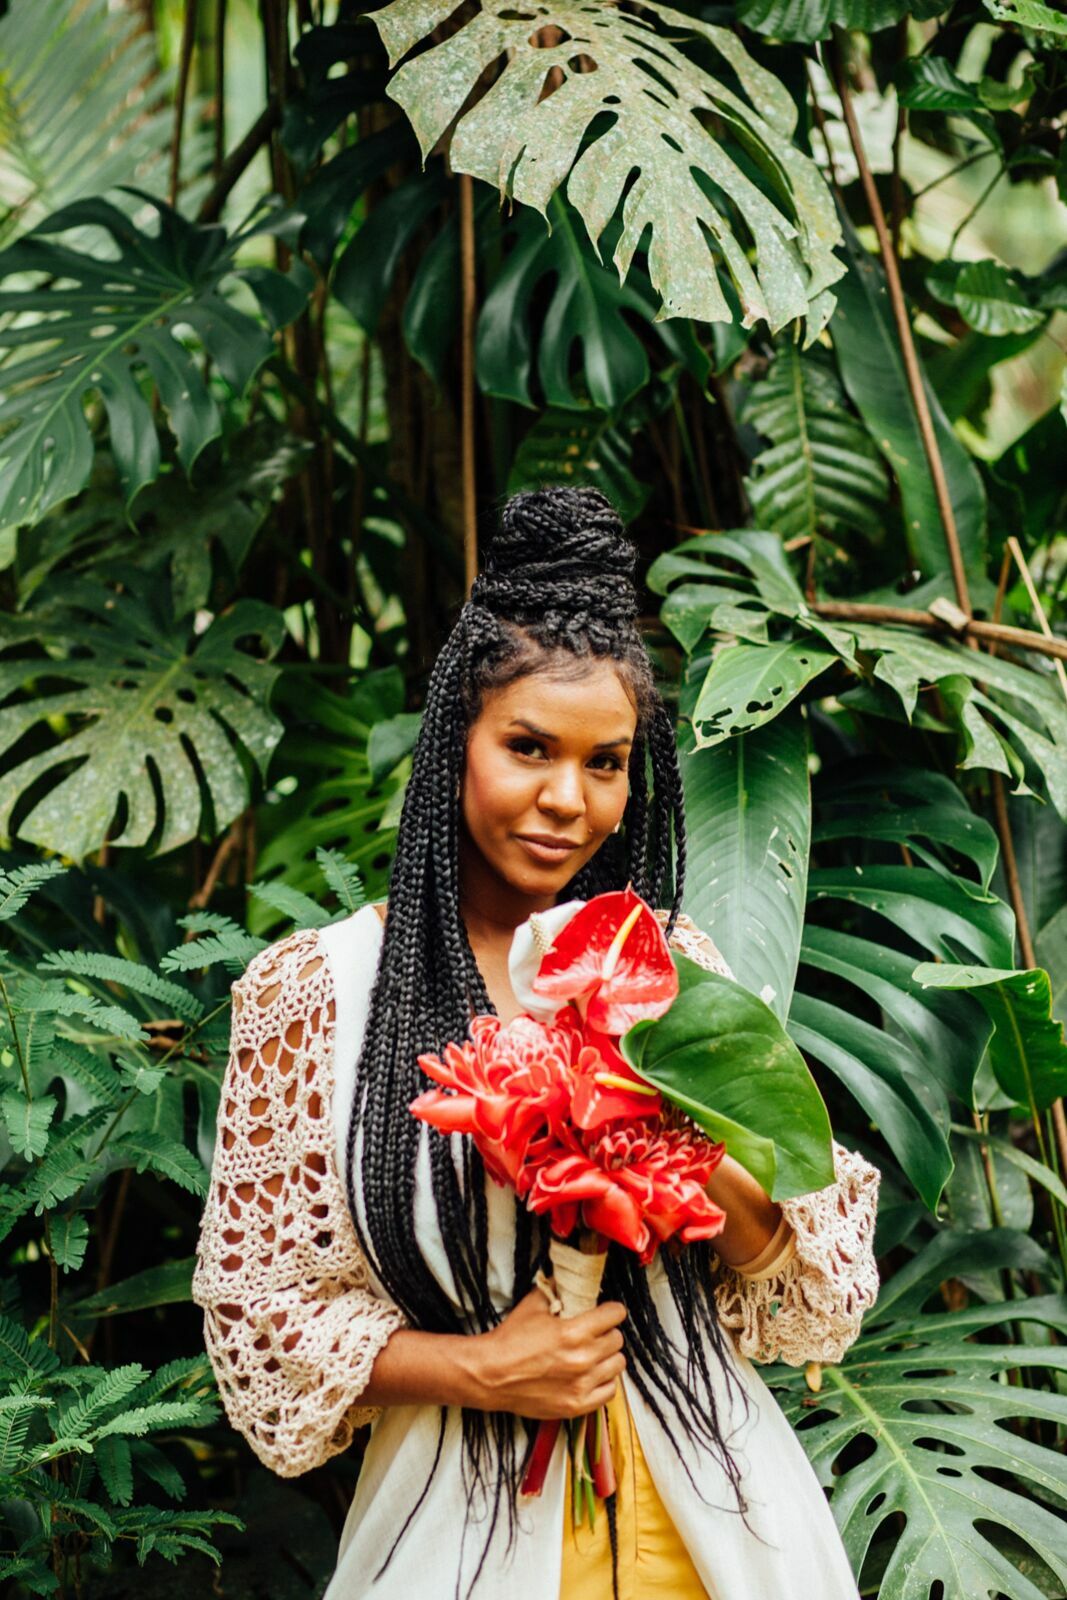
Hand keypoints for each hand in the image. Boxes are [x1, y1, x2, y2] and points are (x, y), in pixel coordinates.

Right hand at [472, 1289, 626, 1419]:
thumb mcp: (532, 1305)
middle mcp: (583, 1359)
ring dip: (608, 1357)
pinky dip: (604, 1381)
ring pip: (617, 1365)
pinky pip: (609, 1392)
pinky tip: (592, 1375)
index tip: (608, 1312)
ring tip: (595, 1354)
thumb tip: (566, 1280)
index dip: (612, 1311)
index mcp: (574, 1332)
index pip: (614, 1315)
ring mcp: (581, 1385)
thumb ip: (554, 1290)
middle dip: (608, 1332)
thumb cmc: (510, 1340)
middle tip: (596, 1333)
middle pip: (617, 1340)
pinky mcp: (576, 1406)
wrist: (490, 1375)